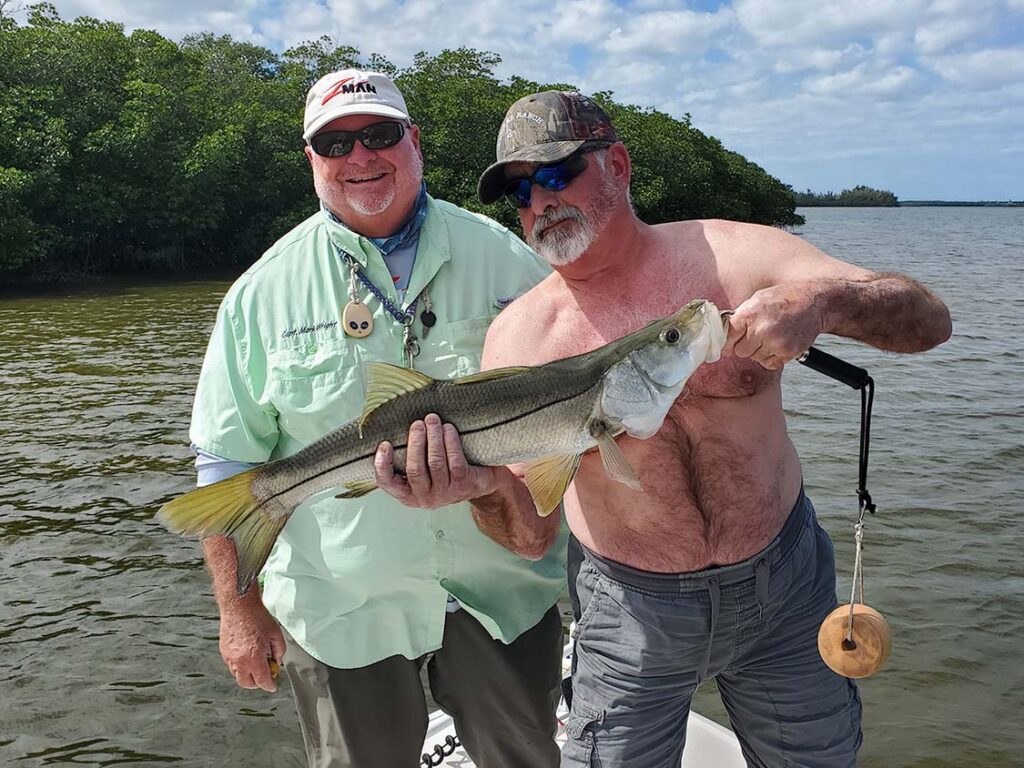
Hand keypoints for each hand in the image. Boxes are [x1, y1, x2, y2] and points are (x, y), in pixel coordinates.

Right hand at [218, 599, 285, 691]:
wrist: (239, 606)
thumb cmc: (257, 617)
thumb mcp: (276, 634)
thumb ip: (279, 651)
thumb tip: (276, 661)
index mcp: (254, 657)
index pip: (262, 680)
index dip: (269, 685)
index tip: (273, 685)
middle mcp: (240, 661)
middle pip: (247, 683)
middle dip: (257, 684)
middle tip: (265, 677)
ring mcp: (229, 657)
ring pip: (237, 675)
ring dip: (247, 675)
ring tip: (256, 664)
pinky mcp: (223, 651)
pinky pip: (231, 665)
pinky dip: (240, 666)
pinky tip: (247, 656)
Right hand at [375, 413, 496, 508]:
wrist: (481, 483)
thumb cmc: (446, 472)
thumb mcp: (423, 471)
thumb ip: (409, 457)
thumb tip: (390, 428)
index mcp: (408, 494)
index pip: (387, 483)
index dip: (383, 464)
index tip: (385, 444)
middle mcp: (425, 497)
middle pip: (415, 469)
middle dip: (415, 442)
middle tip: (417, 423)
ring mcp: (445, 494)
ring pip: (436, 463)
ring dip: (433, 437)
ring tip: (432, 420)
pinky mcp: (463, 485)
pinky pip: (455, 461)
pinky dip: (450, 442)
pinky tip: (448, 429)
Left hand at [723, 283, 825, 369]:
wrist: (815, 302)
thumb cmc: (784, 299)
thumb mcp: (756, 299)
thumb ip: (740, 317)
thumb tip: (721, 333)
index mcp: (749, 314)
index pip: (727, 337)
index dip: (727, 341)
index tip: (728, 344)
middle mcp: (760, 329)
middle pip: (740, 351)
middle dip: (745, 345)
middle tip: (757, 335)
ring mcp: (775, 342)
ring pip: (755, 358)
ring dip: (760, 351)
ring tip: (771, 336)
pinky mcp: (787, 352)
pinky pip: (769, 363)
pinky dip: (772, 357)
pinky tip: (779, 343)